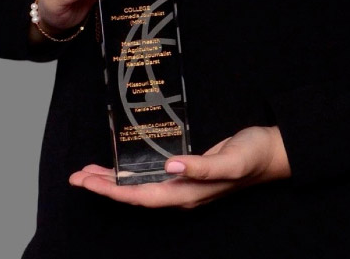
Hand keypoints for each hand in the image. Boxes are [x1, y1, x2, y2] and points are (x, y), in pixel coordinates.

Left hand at [69, 126, 290, 208]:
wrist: (271, 153)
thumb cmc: (252, 155)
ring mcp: (185, 184)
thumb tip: (172, 166)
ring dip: (114, 181)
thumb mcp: (230, 160)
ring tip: (90, 173)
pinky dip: (133, 173)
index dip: (113, 190)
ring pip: (141, 187)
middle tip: (77, 176)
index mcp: (188, 193)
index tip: (88, 181)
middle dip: (104, 187)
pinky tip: (126, 167)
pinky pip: (152, 177)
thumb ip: (202, 166)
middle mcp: (182, 193)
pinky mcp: (188, 172)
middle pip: (135, 194)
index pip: (142, 196)